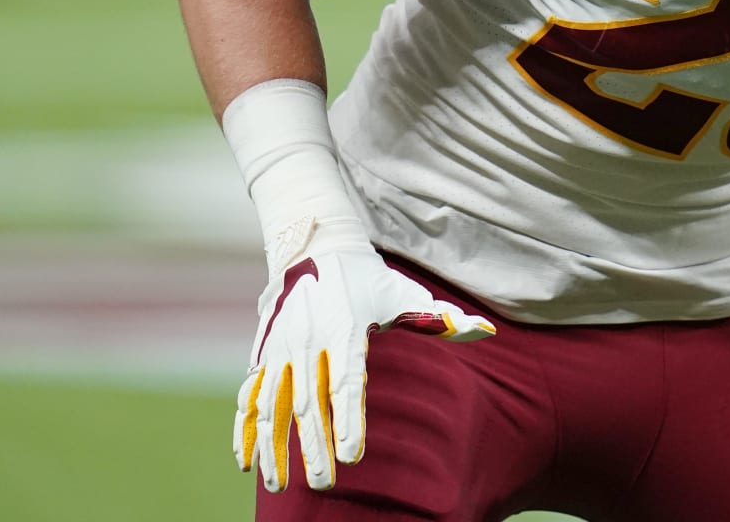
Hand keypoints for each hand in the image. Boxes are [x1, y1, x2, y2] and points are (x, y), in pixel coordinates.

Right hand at [235, 230, 494, 491]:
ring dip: (273, 446)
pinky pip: (250, 396)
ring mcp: (280, 348)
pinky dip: (244, 430)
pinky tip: (246, 461)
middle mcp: (308, 340)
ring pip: (272, 404)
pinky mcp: (263, 353)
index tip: (352, 456)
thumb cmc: (367, 277)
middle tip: (323, 483)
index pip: (346, 381)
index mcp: (344, 328)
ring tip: (279, 484)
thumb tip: (485, 332)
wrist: (314, 245)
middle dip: (313, 446)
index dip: (348, 420)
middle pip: (308, 402)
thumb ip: (442, 317)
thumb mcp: (404, 292)